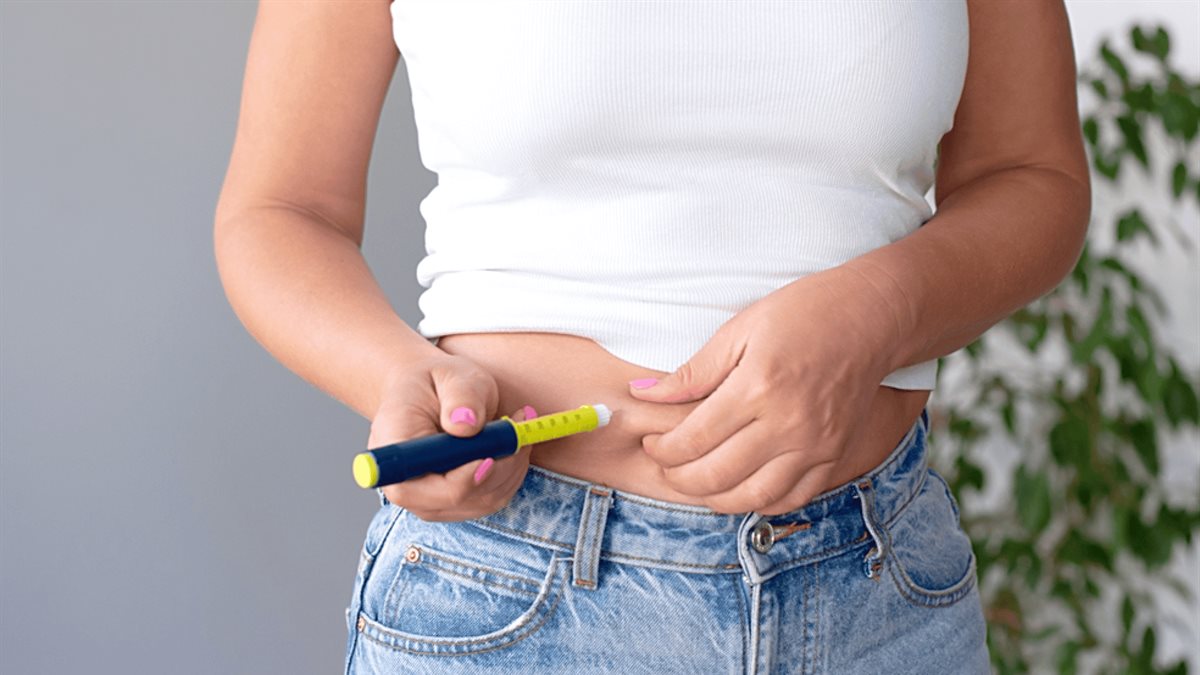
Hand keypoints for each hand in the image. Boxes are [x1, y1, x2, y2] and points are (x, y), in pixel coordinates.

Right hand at [370, 353, 538, 521]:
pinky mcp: (456, 502)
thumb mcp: (452, 375)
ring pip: (482, 501)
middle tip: (518, 429)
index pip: (415, 489)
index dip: (456, 482)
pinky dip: (512, 472)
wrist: (430, 392)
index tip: (489, 459)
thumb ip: (461, 396)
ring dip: (511, 467)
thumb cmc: (437, 381)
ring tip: (518, 427)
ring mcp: (431, 499)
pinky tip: (514, 443)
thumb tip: (466, 424)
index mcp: (394, 449)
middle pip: (456, 499)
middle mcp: (406, 484)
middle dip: (498, 468)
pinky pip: (493, 498)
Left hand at [627, 265, 903, 514]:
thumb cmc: (803, 314)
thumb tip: (641, 392)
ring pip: (752, 497)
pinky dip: (759, 502)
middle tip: (665, 466)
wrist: (872, 318)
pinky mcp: (835, 456)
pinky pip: (791, 498)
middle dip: (679, 478)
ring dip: (715, 498)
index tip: (651, 442)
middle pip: (717, 475)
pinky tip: (739, 489)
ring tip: (696, 483)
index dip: (663, 449)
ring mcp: (815, 446)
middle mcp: (788, 424)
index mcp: (758, 387)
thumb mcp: (740, 329)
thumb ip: (693, 372)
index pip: (694, 438)